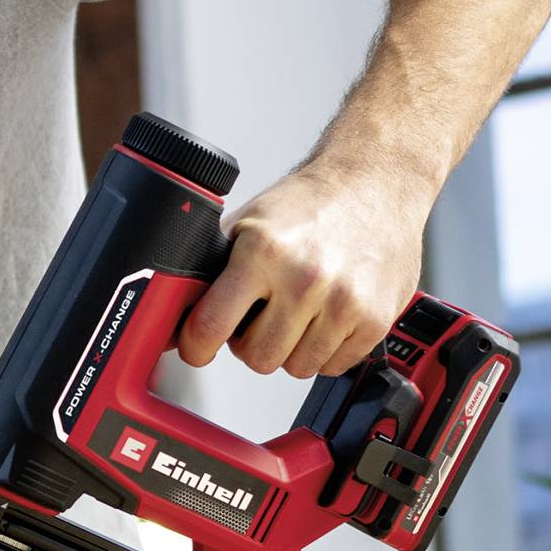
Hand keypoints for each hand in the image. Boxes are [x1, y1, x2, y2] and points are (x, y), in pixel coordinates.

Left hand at [173, 161, 432, 380]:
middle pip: (257, 358)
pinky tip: (326, 316)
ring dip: (290, 348)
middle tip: (260, 315)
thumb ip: (215, 267)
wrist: (375, 183)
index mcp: (264, 251)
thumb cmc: (310, 203)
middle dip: (251, 342)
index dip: (197, 345)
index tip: (197, 348)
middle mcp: (305, 279)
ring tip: (297, 311)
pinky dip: (325, 350)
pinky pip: (332, 366)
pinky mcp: (374, 319)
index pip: (212, 325)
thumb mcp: (250, 223)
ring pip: (296, 368)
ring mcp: (344, 302)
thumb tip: (174, 309)